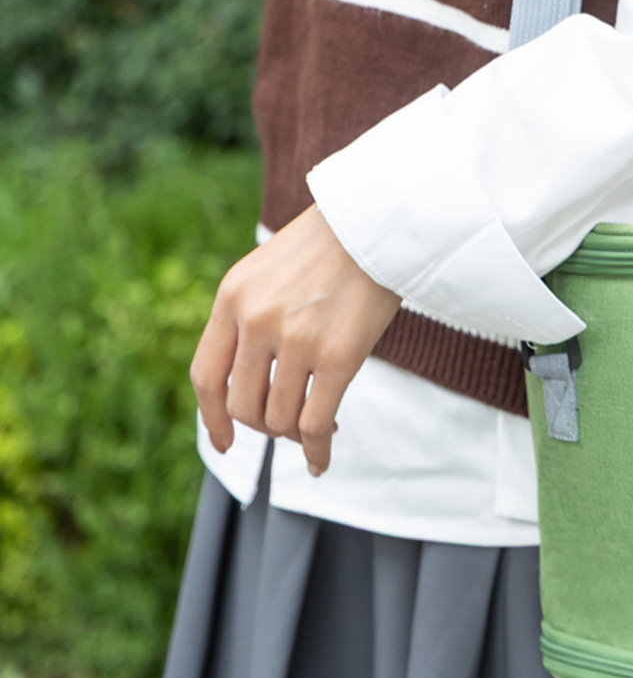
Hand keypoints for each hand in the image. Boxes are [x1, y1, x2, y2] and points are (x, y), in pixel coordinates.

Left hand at [190, 205, 401, 476]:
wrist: (381, 219)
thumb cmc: (335, 244)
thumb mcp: (271, 270)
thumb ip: (253, 315)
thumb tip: (252, 379)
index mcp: (233, 297)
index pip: (206, 375)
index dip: (211, 418)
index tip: (224, 443)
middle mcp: (255, 320)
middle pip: (242, 405)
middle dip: (265, 425)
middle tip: (290, 422)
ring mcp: (294, 339)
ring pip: (279, 419)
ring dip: (294, 434)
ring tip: (318, 427)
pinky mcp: (337, 355)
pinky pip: (315, 422)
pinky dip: (316, 450)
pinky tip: (323, 458)